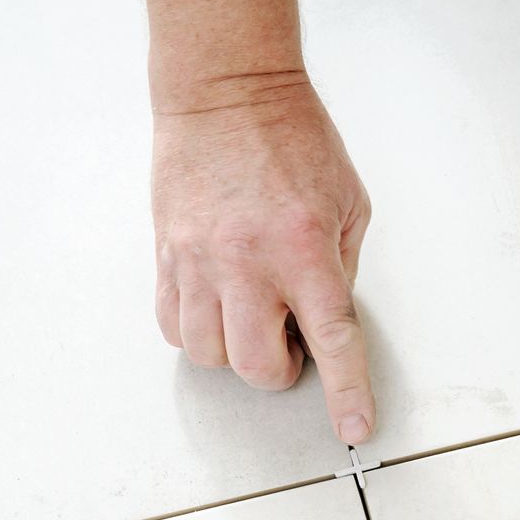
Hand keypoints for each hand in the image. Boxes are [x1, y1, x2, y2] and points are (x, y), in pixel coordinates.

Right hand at [151, 77, 374, 443]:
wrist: (225, 90)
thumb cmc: (291, 137)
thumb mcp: (348, 203)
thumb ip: (339, 269)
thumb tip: (325, 323)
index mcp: (305, 246)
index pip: (331, 338)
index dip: (345, 392)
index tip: (352, 428)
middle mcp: (248, 260)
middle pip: (255, 366)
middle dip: (278, 371)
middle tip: (289, 338)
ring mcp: (200, 260)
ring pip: (208, 354)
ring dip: (235, 350)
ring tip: (250, 314)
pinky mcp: (167, 254)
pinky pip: (173, 325)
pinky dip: (196, 331)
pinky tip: (216, 305)